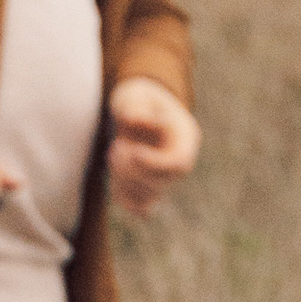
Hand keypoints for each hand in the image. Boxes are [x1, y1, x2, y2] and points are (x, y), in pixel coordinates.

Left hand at [106, 78, 199, 221]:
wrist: (137, 109)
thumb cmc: (138, 98)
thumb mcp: (136, 94)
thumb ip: (136, 107)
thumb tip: (135, 121)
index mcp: (186, 137)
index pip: (179, 163)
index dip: (154, 164)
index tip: (133, 151)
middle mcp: (181, 161)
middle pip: (163, 183)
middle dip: (132, 169)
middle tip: (117, 145)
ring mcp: (167, 178)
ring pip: (149, 197)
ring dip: (123, 181)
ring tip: (115, 152)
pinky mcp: (150, 190)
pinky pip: (139, 207)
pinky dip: (122, 196)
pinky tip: (114, 175)